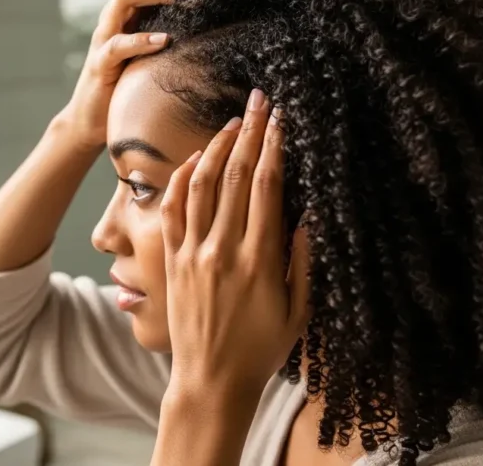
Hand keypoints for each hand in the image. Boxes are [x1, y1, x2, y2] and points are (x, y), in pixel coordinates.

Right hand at [60, 0, 194, 148]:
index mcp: (136, 4)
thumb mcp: (160, 48)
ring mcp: (108, 34)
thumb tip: (218, 15)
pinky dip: (141, 41)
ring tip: (185, 0)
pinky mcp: (101, 63)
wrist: (94, 119)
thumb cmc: (133, 82)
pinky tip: (164, 41)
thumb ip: (177, 26)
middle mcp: (120, 11)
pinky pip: (117, 45)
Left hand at [160, 90, 310, 399]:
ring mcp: (194, 254)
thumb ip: (303, 262)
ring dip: (218, 147)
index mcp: (260, 260)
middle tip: (260, 102)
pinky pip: (174, 210)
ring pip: (203, 185)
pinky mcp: (172, 261)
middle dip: (251, 134)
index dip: (274, 148)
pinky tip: (197, 159)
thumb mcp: (298, 312)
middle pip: (236, 176)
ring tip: (234, 123)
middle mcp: (224, 250)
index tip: (281, 119)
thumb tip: (310, 216)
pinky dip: (183, 179)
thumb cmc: (261, 350)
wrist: (210, 381)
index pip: (267, 188)